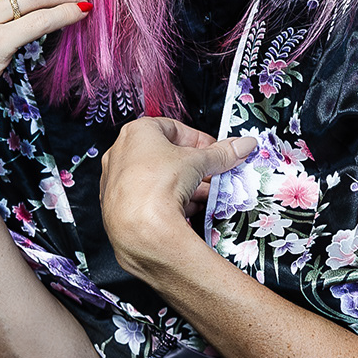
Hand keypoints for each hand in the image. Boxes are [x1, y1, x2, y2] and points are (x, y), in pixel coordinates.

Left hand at [99, 115, 259, 275]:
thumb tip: (242, 145)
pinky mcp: (117, 206)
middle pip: (166, 155)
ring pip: (157, 178)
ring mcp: (116, 181)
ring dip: (184, 186)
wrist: (139, 229)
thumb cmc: (158, 186)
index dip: (198, 140)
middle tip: (213, 175)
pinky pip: (147, 198)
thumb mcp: (199, 163)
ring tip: (205, 196)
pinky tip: (187, 210)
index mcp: (136, 132)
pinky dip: (168, 202)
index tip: (215, 152)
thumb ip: (222, 153)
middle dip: (194, 167)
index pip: (174, 128)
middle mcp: (121, 154)